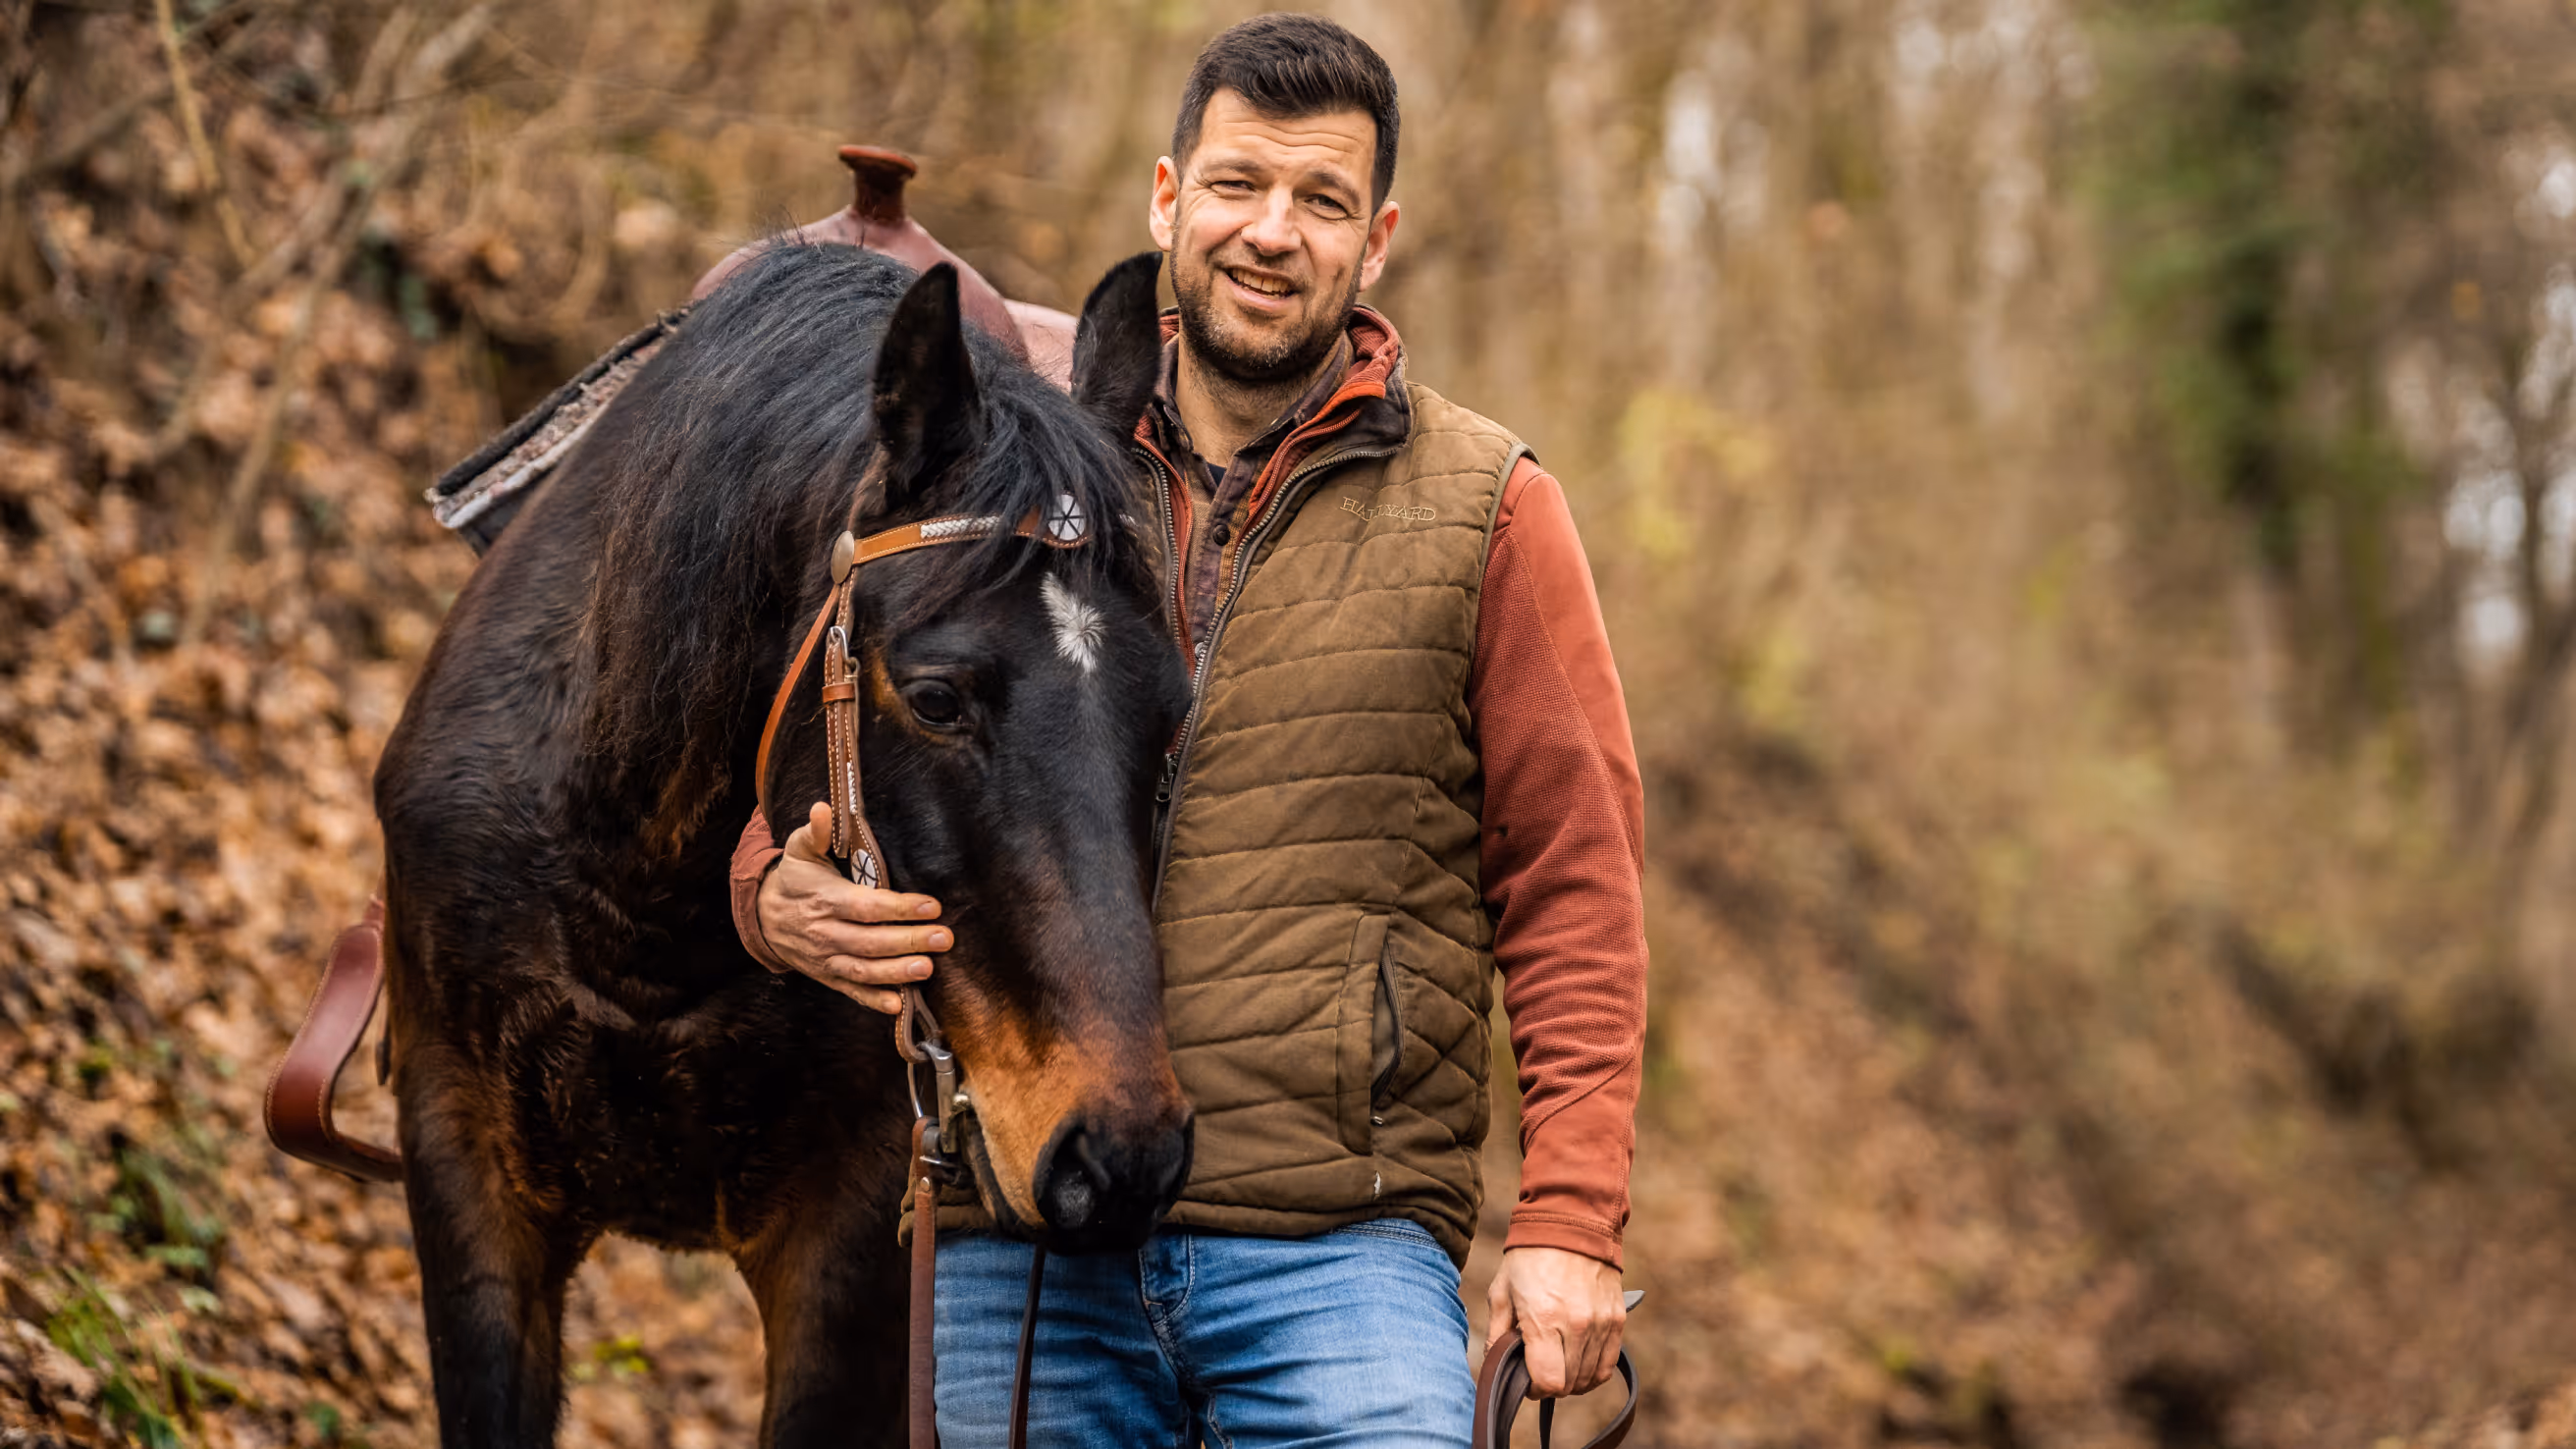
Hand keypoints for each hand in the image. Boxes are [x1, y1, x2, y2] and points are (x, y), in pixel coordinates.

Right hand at [755, 802, 947, 1013]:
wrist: (763, 917)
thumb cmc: (793, 878)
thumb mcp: (798, 850)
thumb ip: (815, 832)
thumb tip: (823, 809)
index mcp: (825, 900)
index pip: (866, 907)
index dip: (899, 908)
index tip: (932, 906)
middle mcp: (826, 932)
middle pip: (871, 941)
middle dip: (909, 941)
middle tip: (945, 938)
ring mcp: (826, 958)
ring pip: (863, 970)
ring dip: (896, 973)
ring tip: (928, 968)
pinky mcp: (828, 976)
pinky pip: (851, 991)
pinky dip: (873, 1000)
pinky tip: (898, 1004)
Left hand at [1486, 1246, 1625, 1398]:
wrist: (1570, 1223)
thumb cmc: (1529, 1258)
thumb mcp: (1501, 1292)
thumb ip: (1497, 1335)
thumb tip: (1496, 1367)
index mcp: (1544, 1319)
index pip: (1548, 1382)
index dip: (1534, 1388)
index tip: (1527, 1378)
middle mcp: (1577, 1325)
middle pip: (1569, 1384)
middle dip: (1551, 1383)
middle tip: (1540, 1366)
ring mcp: (1601, 1323)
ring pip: (1590, 1378)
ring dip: (1572, 1379)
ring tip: (1559, 1362)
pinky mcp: (1617, 1319)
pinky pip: (1608, 1364)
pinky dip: (1593, 1371)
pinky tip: (1579, 1362)